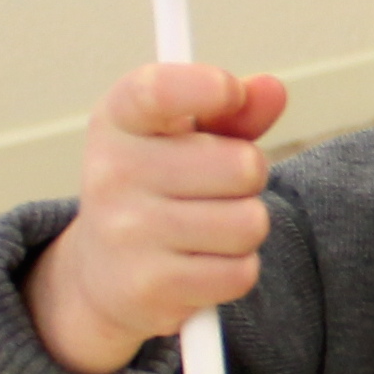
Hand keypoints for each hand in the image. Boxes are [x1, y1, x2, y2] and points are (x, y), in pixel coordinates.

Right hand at [24, 63, 287, 373]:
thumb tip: (272, 89)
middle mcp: (112, 174)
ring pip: (250, 224)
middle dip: (248, 180)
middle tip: (216, 190)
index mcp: (118, 122)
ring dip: (245, 229)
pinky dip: (235, 270)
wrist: (101, 274)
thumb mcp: (184, 140)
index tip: (230, 92)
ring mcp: (127, 232)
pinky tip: (200, 265)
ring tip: (207, 230)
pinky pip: (240, 272)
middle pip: (244, 166)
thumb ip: (232, 114)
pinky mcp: (149, 287)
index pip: (159, 90)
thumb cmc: (157, 189)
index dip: (206, 86)